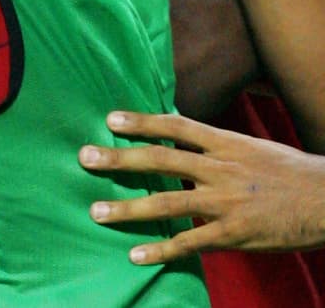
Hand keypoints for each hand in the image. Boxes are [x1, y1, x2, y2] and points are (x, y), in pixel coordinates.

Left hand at [79, 110, 324, 262]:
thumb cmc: (289, 173)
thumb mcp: (251, 147)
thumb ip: (213, 145)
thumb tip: (176, 136)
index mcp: (226, 144)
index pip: (175, 126)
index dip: (142, 121)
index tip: (109, 118)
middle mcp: (221, 169)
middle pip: (161, 159)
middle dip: (120, 159)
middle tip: (84, 157)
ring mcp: (226, 203)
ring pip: (168, 202)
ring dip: (128, 208)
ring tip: (96, 211)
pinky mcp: (235, 234)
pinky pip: (191, 242)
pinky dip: (161, 250)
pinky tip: (136, 255)